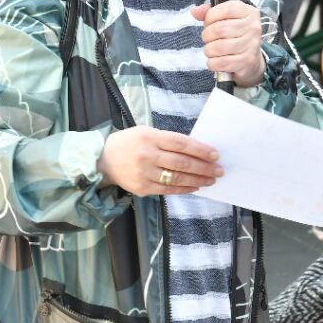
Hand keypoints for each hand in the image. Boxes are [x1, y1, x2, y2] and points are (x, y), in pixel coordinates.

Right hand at [97, 127, 221, 195]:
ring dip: (197, 180)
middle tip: (219, 170)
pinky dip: (184, 189)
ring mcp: (144, 173)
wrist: (103, 160)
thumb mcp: (146, 132)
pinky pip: (168, 190)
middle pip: (181, 163)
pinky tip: (195, 187)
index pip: (181, 143)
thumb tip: (196, 150)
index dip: (200, 150)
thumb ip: (168, 140)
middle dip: (204, 167)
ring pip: (176, 178)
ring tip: (211, 180)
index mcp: (150, 137)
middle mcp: (147, 156)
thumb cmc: (129, 143)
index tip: (215, 155)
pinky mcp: (142, 188)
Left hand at [193, 0, 264, 86]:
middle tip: (209, 39)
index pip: (226, 9)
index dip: (211, 16)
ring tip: (213, 50)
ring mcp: (251, 45)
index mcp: (248, 13)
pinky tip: (217, 60)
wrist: (250, 60)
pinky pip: (220, 63)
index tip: (209, 22)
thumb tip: (195, 11)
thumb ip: (209, 13)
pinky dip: (213, 63)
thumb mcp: (224, 19)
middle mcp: (253, 27)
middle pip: (219, 29)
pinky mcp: (247, 61)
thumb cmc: (235, 36)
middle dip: (207, 35)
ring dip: (209, 50)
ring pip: (218, 47)